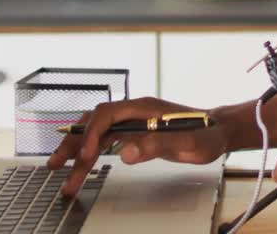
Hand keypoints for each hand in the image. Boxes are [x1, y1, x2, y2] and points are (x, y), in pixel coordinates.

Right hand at [46, 97, 227, 196]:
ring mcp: (134, 121)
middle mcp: (135, 111)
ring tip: (61, 170)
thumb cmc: (207, 134)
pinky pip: (105, 139)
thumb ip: (158, 145)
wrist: (219, 130)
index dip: (91, 134)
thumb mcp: (188, 143)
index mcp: (144, 108)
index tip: (84, 156)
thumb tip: (127, 153)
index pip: (107, 115)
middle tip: (57, 165)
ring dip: (77, 149)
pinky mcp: (135, 132)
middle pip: (94, 122)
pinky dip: (90, 151)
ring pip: (96, 132)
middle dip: (73, 143)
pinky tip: (81, 163)